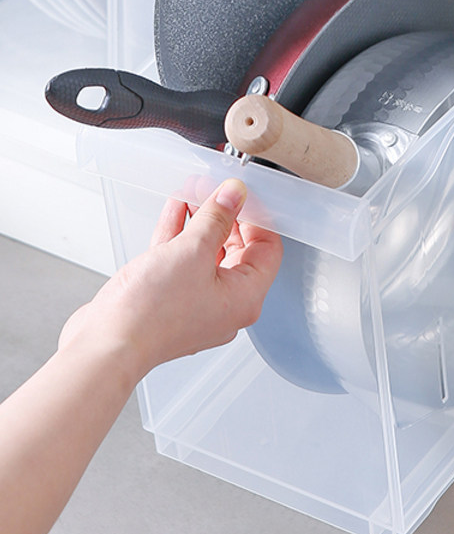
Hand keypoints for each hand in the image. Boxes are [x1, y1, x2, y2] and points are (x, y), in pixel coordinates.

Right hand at [58, 178, 282, 381]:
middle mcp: (225, 305)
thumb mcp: (191, 251)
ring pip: (207, 254)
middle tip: (215, 188)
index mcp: (245, 298)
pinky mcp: (171, 302)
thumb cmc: (150, 314)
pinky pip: (184, 263)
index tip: (244, 194)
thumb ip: (216, 218)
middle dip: (225, 215)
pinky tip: (176, 211)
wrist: (105, 345)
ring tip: (194, 191)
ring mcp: (197, 305)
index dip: (258, 217)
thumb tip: (234, 196)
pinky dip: (181, 236)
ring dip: (201, 221)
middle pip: (237, 250)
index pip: (267, 249)